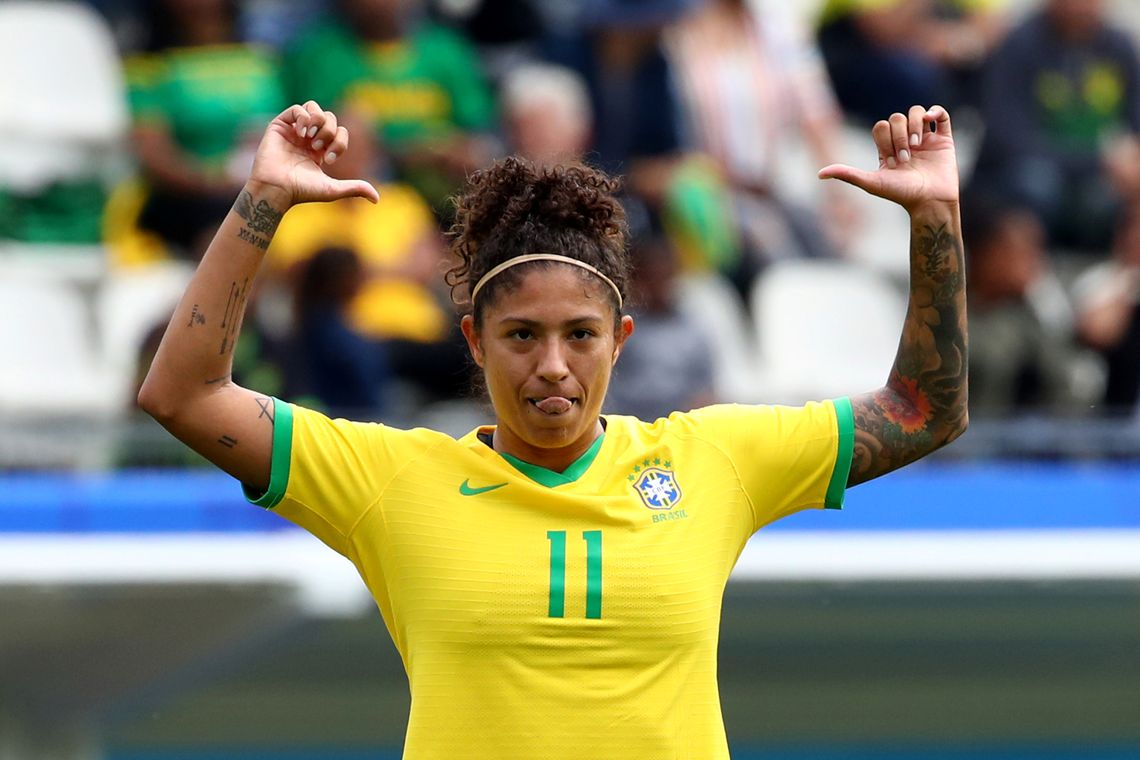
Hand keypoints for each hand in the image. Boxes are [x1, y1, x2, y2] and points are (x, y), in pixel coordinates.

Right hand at [248, 101, 379, 206]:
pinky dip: (304, 117)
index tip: (329, 159)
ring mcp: (294, 130)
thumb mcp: (333, 189)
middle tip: (318, 148)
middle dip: (329, 131)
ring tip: (310, 138)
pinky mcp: (280, 125)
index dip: (340, 141)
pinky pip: (297, 109)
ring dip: (318, 121)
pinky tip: (302, 132)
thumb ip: (355, 189)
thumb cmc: (302, 191)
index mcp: (320, 150)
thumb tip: (377, 198)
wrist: (277, 189)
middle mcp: (307, 138)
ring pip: (314, 108)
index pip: (339, 131)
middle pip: (329, 117)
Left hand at [818, 105, 957, 212]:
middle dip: (898, 136)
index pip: (881, 126)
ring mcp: (925, 139)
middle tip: (904, 158)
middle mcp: (905, 141)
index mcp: (887, 150)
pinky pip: (941, 115)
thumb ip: (847, 175)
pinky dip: (935, 112)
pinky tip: (930, 121)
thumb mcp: (871, 182)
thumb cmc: (901, 195)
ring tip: (917, 146)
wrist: (930, 202)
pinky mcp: (944, 140)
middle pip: (896, 118)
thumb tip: (819, 174)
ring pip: (916, 113)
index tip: (891, 160)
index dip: (884, 138)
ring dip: (914, 126)